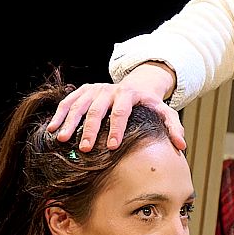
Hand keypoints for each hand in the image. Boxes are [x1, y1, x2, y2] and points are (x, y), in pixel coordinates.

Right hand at [47, 63, 183, 150]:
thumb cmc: (150, 105)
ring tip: (62, 139)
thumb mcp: (165, 112)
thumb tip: (181, 146)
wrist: (137, 85)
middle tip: (85, 149)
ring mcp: (94, 89)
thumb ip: (174, 128)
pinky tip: (52, 129)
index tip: (111, 146)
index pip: (121, 112)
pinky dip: (59, 114)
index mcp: (129, 94)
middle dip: (90, 130)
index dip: (116, 129)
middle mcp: (109, 90)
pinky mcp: (83, 91)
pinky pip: (68, 102)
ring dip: (69, 122)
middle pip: (97, 110)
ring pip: (79, 105)